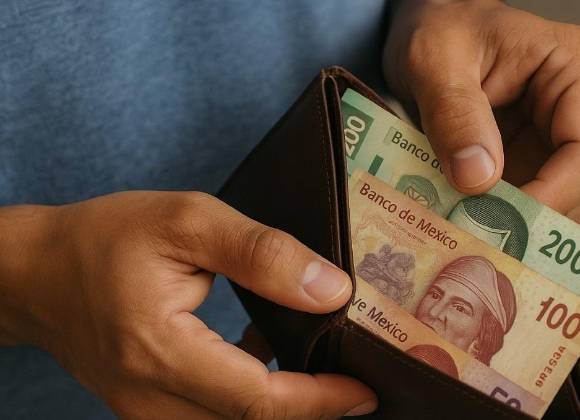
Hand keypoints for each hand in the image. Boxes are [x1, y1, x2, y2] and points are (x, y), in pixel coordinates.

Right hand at [0, 192, 376, 418]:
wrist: (37, 270)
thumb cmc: (104, 238)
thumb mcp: (187, 223)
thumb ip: (261, 255)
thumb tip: (330, 290)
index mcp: (161, 351)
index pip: (259, 400)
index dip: (321, 401)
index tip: (365, 389)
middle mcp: (150, 397)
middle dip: (311, 408)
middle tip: (353, 379)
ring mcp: (144, 409)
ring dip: (280, 403)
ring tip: (318, 365)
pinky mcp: (144, 403)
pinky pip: (209, 415)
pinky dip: (247, 395)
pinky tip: (262, 352)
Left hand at [384, 0, 579, 219]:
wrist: (419, 31)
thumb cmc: (436, 29)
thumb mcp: (435, 59)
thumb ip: (454, 112)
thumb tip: (478, 178)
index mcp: (569, 75)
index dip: (555, 191)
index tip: (506, 223)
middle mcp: (563, 112)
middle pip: (569, 181)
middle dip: (528, 216)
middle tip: (484, 244)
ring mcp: (538, 140)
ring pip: (540, 197)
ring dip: (504, 222)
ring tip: (466, 240)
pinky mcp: (511, 158)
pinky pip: (509, 196)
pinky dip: (485, 214)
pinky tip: (457, 227)